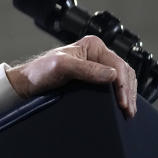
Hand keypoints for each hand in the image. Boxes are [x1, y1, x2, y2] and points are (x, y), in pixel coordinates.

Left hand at [4, 35, 137, 117]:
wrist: (28, 84)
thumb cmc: (40, 71)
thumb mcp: (61, 67)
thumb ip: (86, 69)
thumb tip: (112, 75)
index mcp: (93, 45)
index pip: (118, 64)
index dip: (123, 84)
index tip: (122, 102)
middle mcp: (97, 54)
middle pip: (124, 72)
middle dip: (128, 92)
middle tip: (128, 111)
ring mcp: (97, 67)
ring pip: (123, 80)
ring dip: (128, 95)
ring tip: (128, 112)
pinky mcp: (94, 79)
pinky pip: (114, 87)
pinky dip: (121, 96)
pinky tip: (121, 107)